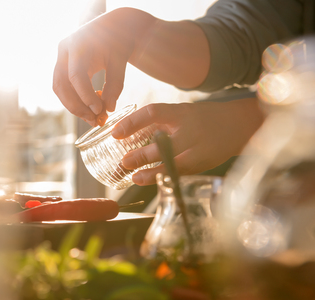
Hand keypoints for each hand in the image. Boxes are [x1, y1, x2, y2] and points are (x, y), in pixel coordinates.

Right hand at [53, 8, 155, 126]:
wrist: (114, 26)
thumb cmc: (118, 40)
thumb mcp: (120, 60)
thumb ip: (115, 84)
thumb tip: (109, 108)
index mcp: (78, 44)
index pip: (76, 76)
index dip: (86, 96)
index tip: (100, 110)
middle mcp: (64, 50)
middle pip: (61, 85)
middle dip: (76, 106)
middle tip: (94, 121)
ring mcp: (61, 58)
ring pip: (59, 89)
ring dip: (74, 106)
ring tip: (93, 118)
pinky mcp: (63, 66)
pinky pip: (64, 87)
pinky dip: (75, 100)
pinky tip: (91, 108)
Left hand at [111, 98, 264, 185]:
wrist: (240, 125)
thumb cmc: (205, 119)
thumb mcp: (183, 113)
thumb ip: (162, 124)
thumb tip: (131, 137)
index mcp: (181, 112)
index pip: (153, 112)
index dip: (132, 123)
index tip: (115, 133)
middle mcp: (190, 129)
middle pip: (162, 143)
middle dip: (140, 155)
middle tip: (124, 161)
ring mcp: (199, 148)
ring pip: (172, 162)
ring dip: (151, 172)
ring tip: (134, 177)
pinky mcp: (205, 163)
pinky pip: (182, 173)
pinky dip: (166, 178)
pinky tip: (153, 181)